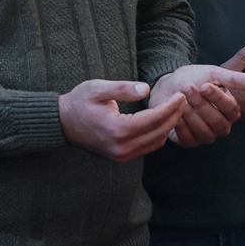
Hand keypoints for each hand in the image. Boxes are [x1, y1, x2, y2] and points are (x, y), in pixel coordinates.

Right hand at [59, 79, 185, 162]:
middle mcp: (122, 147)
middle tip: (182, 100)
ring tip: (175, 110)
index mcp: (117, 129)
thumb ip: (122, 88)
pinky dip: (158, 135)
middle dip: (174, 116)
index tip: (180, 95)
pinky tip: (162, 122)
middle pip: (159, 132)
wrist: (62, 123)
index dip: (170, 107)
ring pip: (156, 142)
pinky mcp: (121, 157)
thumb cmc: (79, 102)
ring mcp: (122, 155)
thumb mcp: (97, 89)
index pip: (154, 119)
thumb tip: (146, 88)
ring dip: (168, 126)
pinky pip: (148, 147)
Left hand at [149, 64, 244, 146]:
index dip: (218, 98)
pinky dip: (180, 125)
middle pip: (218, 122)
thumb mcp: (213, 74)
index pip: (231, 109)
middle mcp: (221, 125)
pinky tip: (174, 111)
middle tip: (188, 88)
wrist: (167, 84)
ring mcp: (205, 135)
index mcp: (230, 110)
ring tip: (179, 99)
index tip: (204, 85)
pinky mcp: (188, 141)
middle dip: (201, 104)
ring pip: (204, 132)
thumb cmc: (192, 79)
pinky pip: (188, 139)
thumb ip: (235, 79)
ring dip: (190, 114)